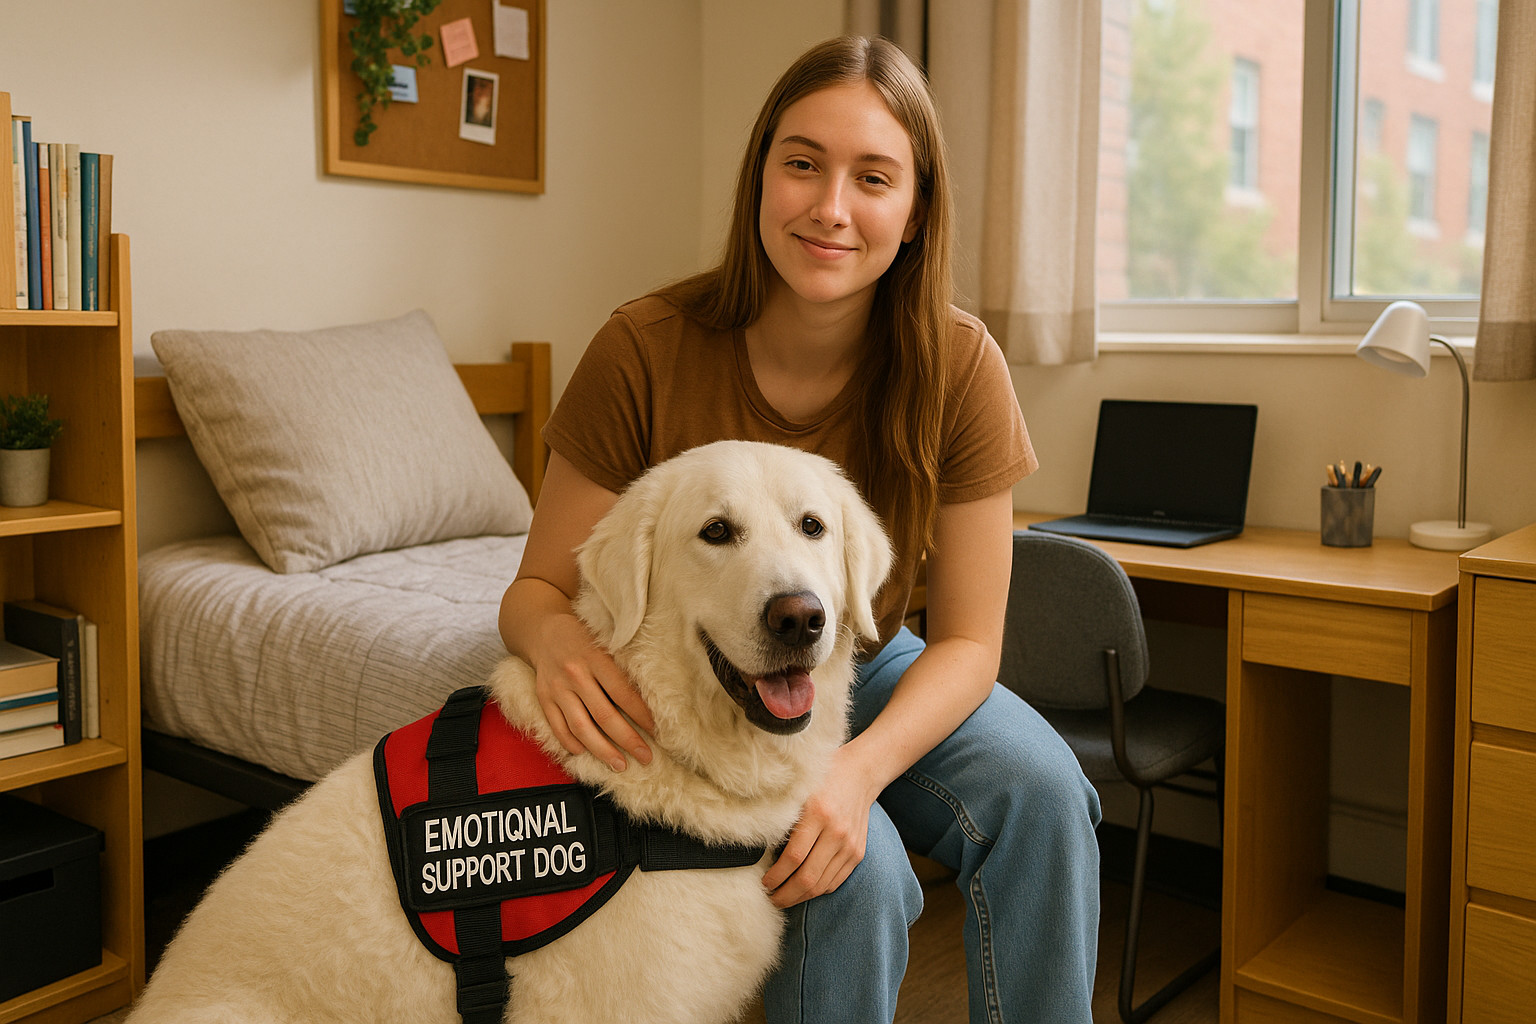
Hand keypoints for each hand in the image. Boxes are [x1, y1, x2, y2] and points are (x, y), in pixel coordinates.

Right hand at [532, 612, 654, 771]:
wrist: (545, 631)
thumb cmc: (585, 637)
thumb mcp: (606, 643)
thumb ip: (622, 668)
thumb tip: (650, 700)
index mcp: (596, 657)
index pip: (623, 693)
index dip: (641, 715)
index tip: (658, 731)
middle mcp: (575, 674)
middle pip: (604, 715)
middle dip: (627, 740)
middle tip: (645, 757)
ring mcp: (557, 688)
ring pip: (580, 727)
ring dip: (602, 750)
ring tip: (619, 765)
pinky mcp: (543, 698)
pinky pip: (557, 727)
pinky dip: (571, 743)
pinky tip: (586, 753)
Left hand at [761, 747, 876, 907]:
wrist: (861, 773)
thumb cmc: (823, 779)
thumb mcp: (799, 790)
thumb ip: (783, 816)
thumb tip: (759, 847)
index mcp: (818, 814)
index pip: (793, 858)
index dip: (776, 877)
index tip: (764, 883)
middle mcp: (836, 832)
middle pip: (808, 878)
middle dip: (785, 895)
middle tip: (771, 899)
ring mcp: (849, 845)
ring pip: (822, 885)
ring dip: (800, 897)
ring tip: (784, 898)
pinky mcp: (857, 853)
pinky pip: (835, 881)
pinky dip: (818, 890)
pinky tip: (804, 890)